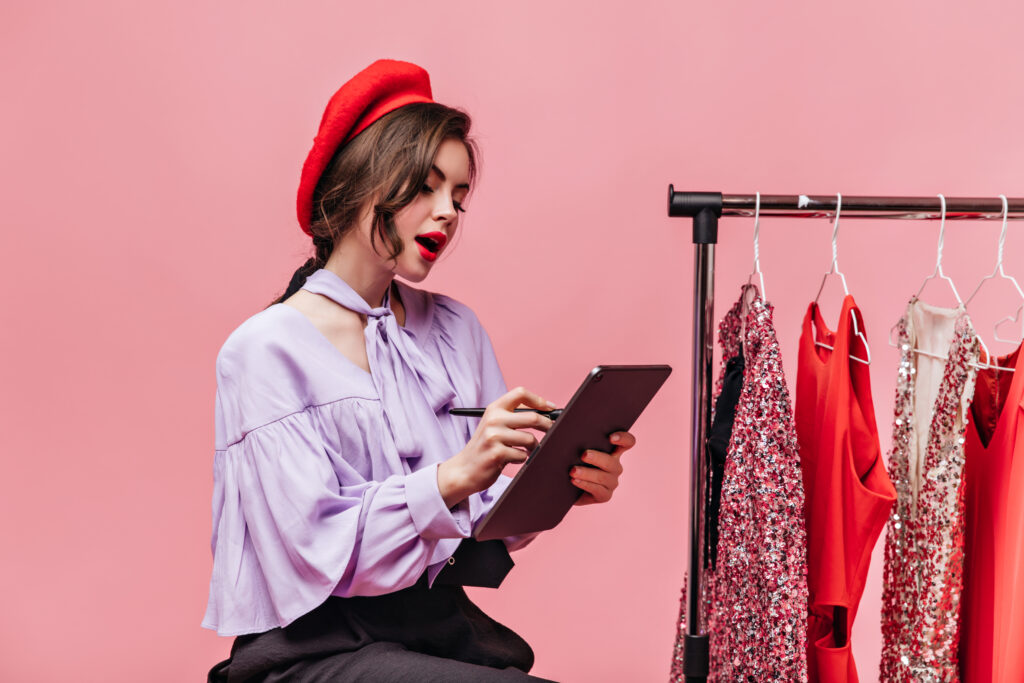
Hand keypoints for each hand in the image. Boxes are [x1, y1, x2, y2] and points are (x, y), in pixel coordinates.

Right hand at [438, 386, 554, 507]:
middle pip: (532, 417)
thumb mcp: (494, 424)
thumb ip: (514, 416)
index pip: (520, 393)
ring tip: (526, 451)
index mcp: (494, 408)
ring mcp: (494, 436)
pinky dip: (522, 458)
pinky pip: (523, 455)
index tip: (550, 409)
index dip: (539, 400)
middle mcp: (493, 419)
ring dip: (533, 447)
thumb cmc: (485, 447)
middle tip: (553, 431)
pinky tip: (511, 459)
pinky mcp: (497, 454)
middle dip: (548, 425)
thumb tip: (546, 412)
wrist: (465, 469)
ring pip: (530, 439)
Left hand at [571, 431, 635, 505]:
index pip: (627, 442)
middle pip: (611, 462)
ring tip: (573, 471)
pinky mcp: (605, 496)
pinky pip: (597, 490)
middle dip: (597, 458)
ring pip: (603, 477)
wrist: (565, 486)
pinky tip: (574, 480)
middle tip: (583, 455)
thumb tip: (568, 430)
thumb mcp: (574, 448)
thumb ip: (578, 439)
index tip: (610, 437)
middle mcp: (615, 466)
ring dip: (587, 473)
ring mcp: (612, 482)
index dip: (623, 438)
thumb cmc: (570, 461)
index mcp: (613, 451)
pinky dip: (585, 484)